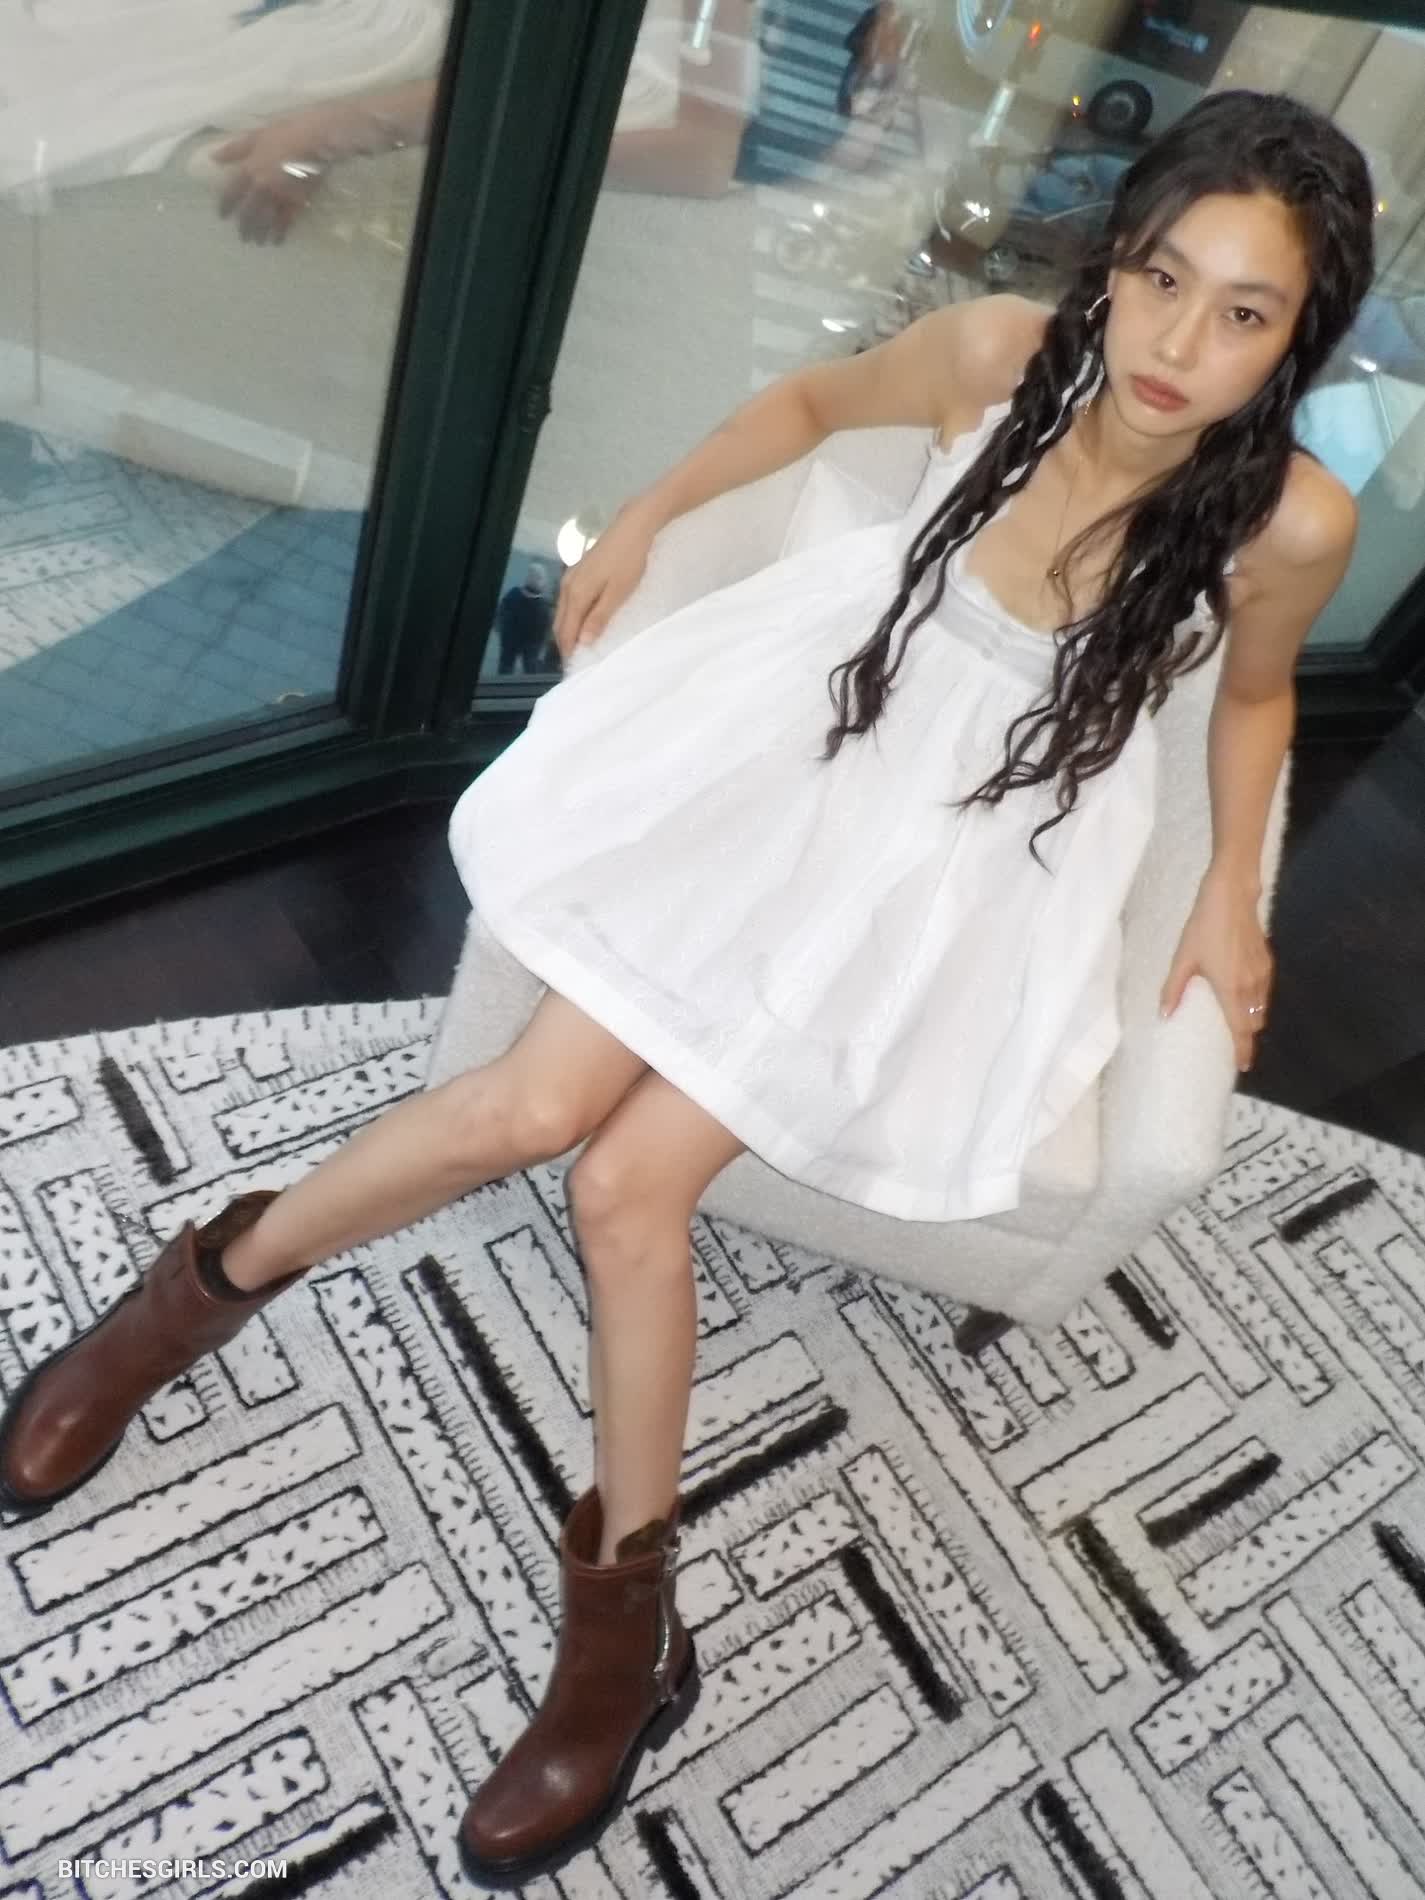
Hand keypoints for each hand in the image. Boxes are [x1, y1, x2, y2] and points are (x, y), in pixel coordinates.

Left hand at [212, 103, 368, 242]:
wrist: (318, 138)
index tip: (223, 216)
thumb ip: (235, 149)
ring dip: (260, 233)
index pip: (232, 192)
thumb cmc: (287, 131)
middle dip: (244, 227)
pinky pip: (286, 222)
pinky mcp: (297, 202)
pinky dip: (280, 233)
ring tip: (257, 242)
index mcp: (250, 168)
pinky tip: (276, 241)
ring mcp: (280, 196)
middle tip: (243, 236)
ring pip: (265, 220)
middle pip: (249, 213)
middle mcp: (262, 187)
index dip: (225, 206)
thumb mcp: (257, 135)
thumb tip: (214, 158)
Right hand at [552, 511, 654, 661]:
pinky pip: (568, 603)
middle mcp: (567, 587)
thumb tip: (583, 642)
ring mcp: (570, 578)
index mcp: (576, 594)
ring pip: (563, 613)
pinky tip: (581, 625)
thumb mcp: (618, 592)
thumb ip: (599, 617)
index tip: (573, 670)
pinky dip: (571, 618)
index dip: (568, 652)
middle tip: (575, 664)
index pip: (566, 631)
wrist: (632, 526)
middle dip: (565, 645)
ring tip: (578, 649)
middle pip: (560, 624)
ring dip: (567, 632)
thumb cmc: (630, 560)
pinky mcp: (577, 572)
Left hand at [1159, 869, 1274, 1072]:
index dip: (1243, 1050)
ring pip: (1261, 1006)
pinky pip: (1264, 990)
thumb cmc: (1204, 927)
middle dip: (1246, 1034)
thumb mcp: (1183, 958)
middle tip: (1231, 1040)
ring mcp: (1263, 973)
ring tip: (1235, 1019)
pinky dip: (1256, 999)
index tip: (1241, 1066)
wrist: (1232, 897)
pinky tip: (1241, 992)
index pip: (1241, 1030)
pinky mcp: (1267, 960)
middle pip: (1255, 1021)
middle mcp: (1252, 986)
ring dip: (1251, 1017)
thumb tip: (1164, 1015)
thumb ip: (1174, 989)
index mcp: (1231, 990)